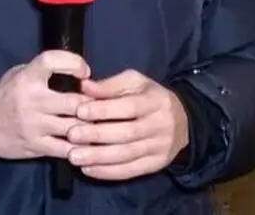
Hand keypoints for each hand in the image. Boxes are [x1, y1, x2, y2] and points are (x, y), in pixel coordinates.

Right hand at [0, 50, 91, 160]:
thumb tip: (74, 68)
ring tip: (97, 124)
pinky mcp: (36, 146)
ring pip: (76, 127)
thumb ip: (42, 71)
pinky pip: (67, 149)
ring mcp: (35, 125)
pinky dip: (80, 146)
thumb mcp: (18, 74)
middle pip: (76, 102)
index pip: (53, 61)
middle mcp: (32, 100)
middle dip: (93, 104)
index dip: (74, 63)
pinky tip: (86, 143)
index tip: (85, 73)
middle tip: (101, 105)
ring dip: (90, 126)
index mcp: (27, 77)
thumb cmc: (3, 96)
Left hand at [66, 69, 189, 180]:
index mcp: (156, 100)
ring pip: (127, 155)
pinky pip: (131, 171)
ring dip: (99, 157)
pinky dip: (108, 172)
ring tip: (74, 156)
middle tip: (72, 135)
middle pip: (127, 133)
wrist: (183, 122)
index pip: (129, 107)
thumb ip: (110, 85)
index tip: (80, 110)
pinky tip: (88, 169)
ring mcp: (160, 147)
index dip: (104, 110)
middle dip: (97, 135)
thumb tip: (84, 86)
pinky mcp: (156, 165)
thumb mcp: (135, 83)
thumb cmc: (149, 98)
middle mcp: (161, 125)